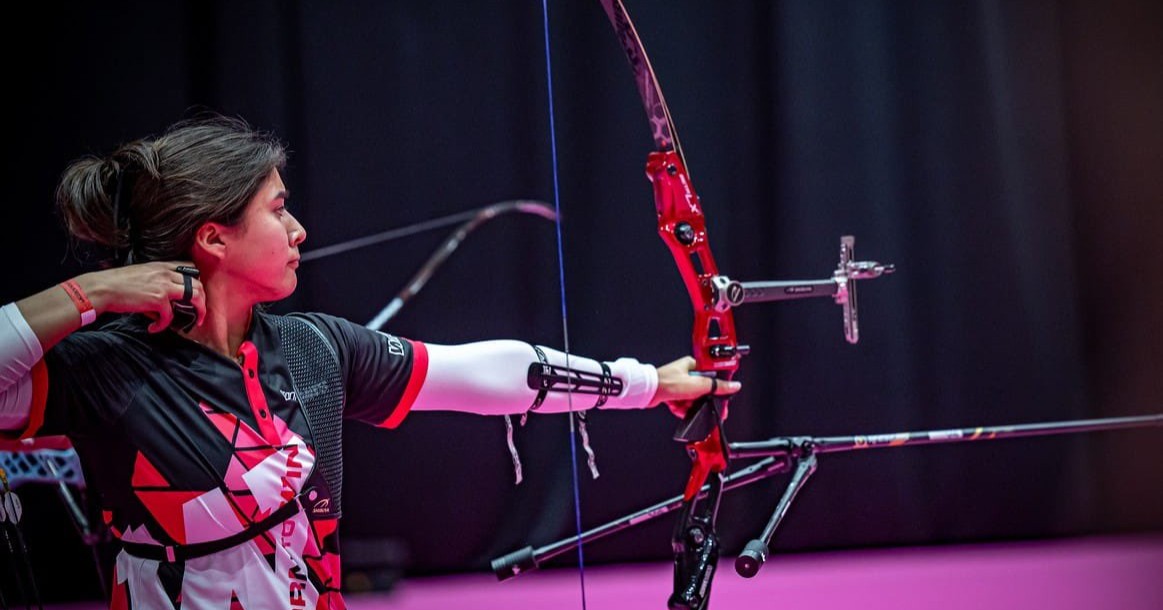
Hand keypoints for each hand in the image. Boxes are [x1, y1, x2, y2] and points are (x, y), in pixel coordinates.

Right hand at [76, 261, 206, 332]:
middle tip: (200, 313)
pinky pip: (170, 316)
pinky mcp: (158, 299)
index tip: (194, 294)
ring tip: (193, 322)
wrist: (101, 288)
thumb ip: (156, 281)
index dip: (196, 282)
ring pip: (194, 296)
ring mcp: (164, 286)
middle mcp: (166, 273)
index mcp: (162, 266)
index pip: (190, 269)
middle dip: (202, 300)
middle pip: (197, 284)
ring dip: (198, 311)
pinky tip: (153, 328)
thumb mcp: (140, 274)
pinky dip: (163, 325)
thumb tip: (164, 301)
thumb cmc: (115, 283)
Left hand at [651, 356, 740, 417]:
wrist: (647, 392)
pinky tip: (678, 409)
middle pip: (702, 390)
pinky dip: (681, 409)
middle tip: (704, 407)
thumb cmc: (666, 382)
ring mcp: (679, 384)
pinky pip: (683, 404)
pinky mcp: (673, 394)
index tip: (722, 397)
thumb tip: (734, 386)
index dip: (718, 388)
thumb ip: (716, 386)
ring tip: (684, 406)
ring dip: (689, 406)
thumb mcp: (697, 385)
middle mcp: (686, 373)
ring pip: (692, 399)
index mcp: (693, 365)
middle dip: (701, 401)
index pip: (713, 376)